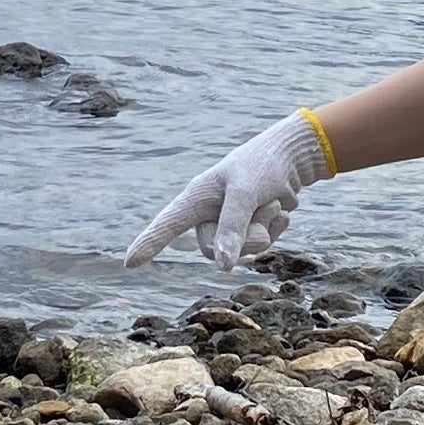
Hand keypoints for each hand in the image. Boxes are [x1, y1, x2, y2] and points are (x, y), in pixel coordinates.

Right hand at [125, 112, 334, 269]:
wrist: (294, 158)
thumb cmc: (263, 166)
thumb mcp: (245, 194)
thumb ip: (231, 228)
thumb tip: (221, 266)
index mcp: (196, 197)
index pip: (167, 224)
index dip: (149, 244)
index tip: (129, 264)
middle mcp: (208, 213)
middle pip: (210, 249)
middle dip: (241, 236)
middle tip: (262, 210)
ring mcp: (229, 224)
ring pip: (238, 252)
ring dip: (262, 230)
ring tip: (271, 203)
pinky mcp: (249, 230)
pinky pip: (258, 248)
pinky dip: (274, 229)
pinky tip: (279, 209)